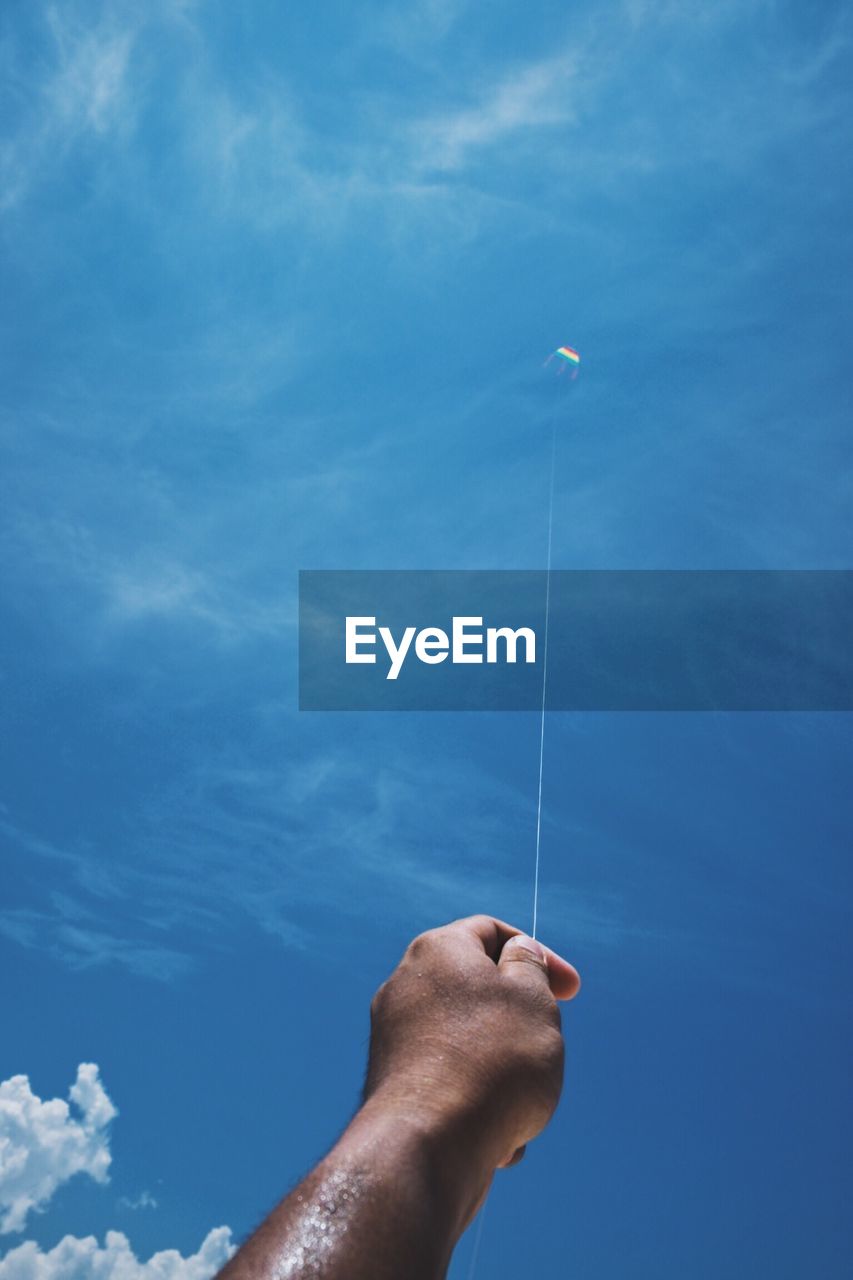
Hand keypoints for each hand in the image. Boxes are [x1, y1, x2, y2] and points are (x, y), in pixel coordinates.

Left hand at [363, 915, 579, 1194]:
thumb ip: (529, 968)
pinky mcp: (394, 1085)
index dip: (538, 954)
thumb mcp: (532, 1000)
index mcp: (437, 950)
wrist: (430, 1149)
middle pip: (477, 988)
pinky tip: (496, 1138)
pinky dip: (477, 1102)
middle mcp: (406, 985)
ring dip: (504, 1069)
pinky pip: (450, 1083)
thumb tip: (516, 954)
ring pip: (469, 1042)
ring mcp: (394, 1036)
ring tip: (522, 1104)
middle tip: (546, 1047)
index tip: (571, 990)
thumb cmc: (493, 1064)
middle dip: (520, 1019)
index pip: (491, 932)